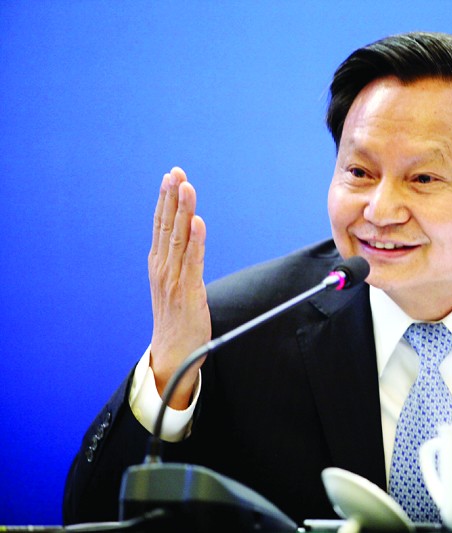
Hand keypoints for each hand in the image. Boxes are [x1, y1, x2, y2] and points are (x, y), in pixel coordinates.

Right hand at [148, 167, 210, 408]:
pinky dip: (196, 241)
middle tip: (176, 172)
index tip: (171, 176)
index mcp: (159, 264)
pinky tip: (198, 222)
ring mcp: (173, 279)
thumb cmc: (176, 320)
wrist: (172, 354)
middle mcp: (163, 267)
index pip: (161, 224)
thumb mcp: (173, 284)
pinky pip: (193, 261)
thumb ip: (178, 261)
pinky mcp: (188, 292)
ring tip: (186, 187)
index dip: (165, 199)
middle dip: (172, 197)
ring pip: (179, 238)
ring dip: (183, 211)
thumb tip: (188, 238)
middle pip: (167, 225)